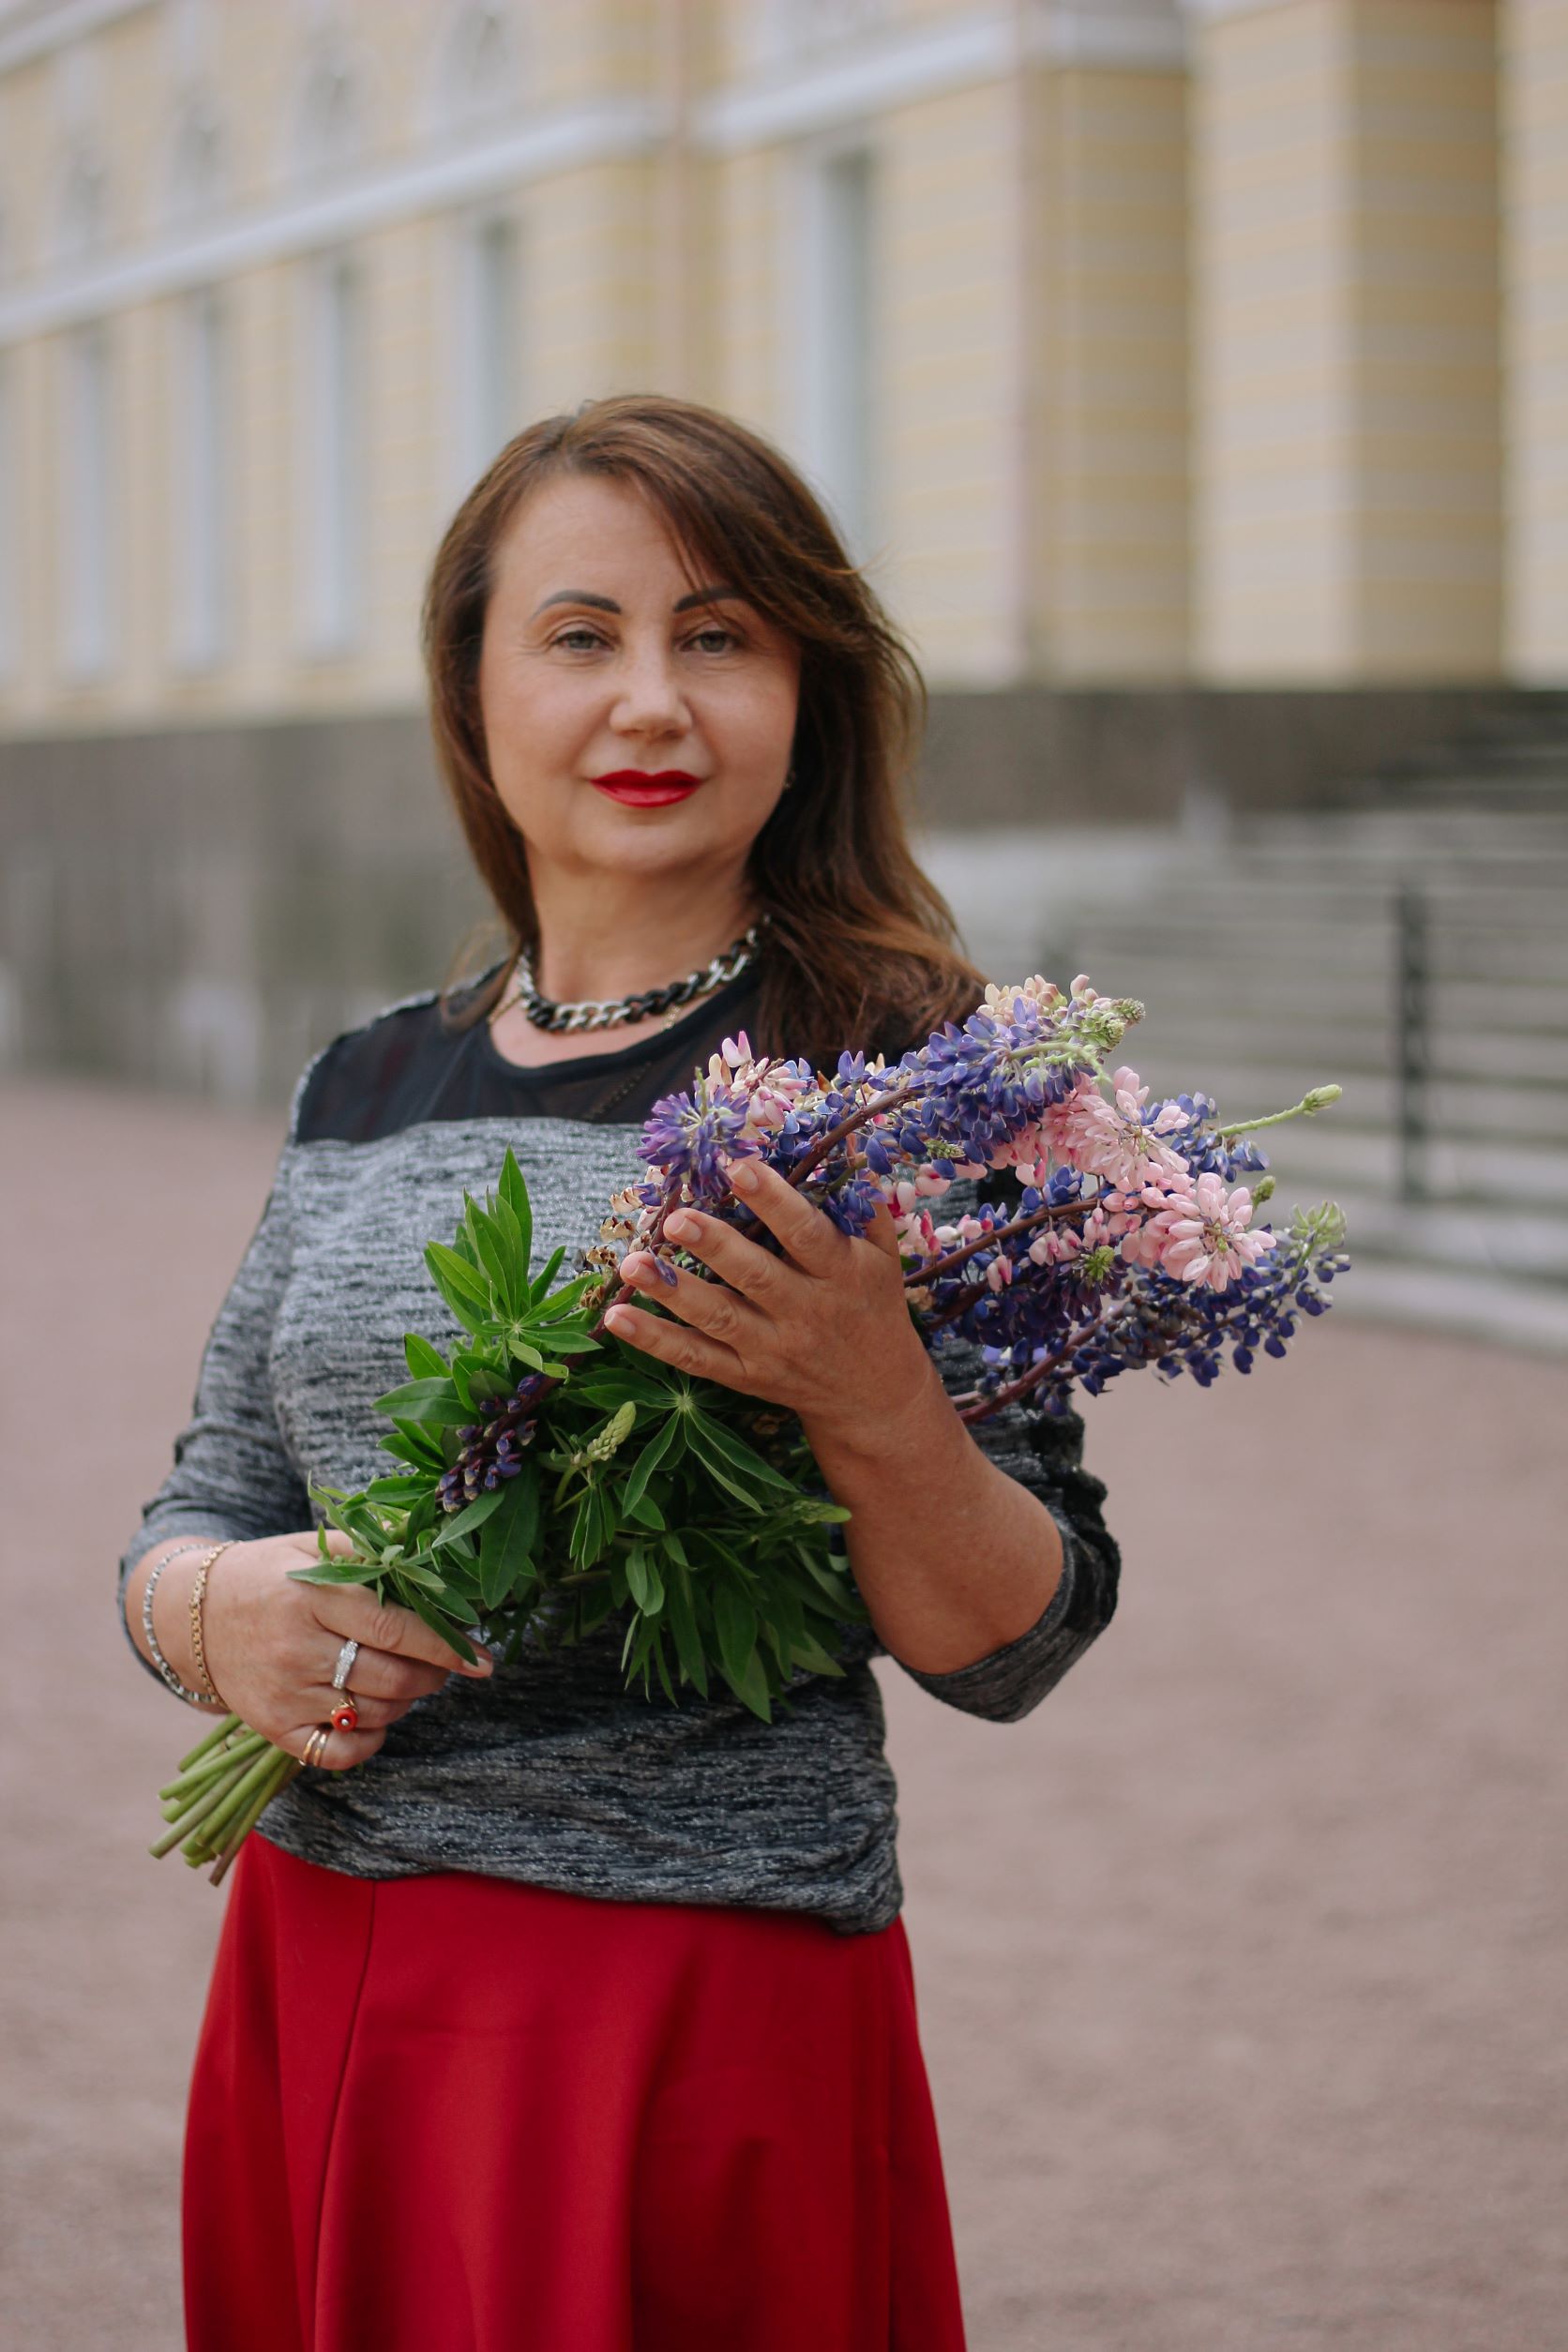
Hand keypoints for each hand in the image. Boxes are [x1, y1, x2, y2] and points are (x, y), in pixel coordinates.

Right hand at [199, 1530, 493, 1770]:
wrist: (194, 1614)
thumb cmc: (268, 1574)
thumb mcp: (312, 1547)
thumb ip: (372, 1552)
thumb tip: (437, 1556)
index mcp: (312, 1595)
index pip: (394, 1628)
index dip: (445, 1645)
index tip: (481, 1658)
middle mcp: (296, 1647)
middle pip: (391, 1678)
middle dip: (433, 1675)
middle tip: (443, 1664)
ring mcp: (283, 1694)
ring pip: (373, 1714)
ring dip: (405, 1701)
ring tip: (404, 1678)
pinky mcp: (273, 1728)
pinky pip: (339, 1753)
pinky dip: (370, 1740)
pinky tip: (374, 1715)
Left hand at [603, 1156, 936, 1450]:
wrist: (875, 1397)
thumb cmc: (873, 1307)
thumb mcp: (882, 1257)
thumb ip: (863, 1204)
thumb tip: (845, 1141)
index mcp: (840, 1274)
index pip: (805, 1234)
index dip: (773, 1201)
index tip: (739, 1166)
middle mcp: (805, 1312)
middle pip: (755, 1277)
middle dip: (715, 1247)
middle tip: (676, 1219)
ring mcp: (771, 1348)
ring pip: (717, 1319)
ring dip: (672, 1292)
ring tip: (634, 1264)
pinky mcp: (745, 1375)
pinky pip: (694, 1358)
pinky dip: (654, 1340)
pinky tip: (616, 1318)